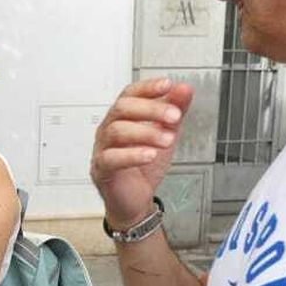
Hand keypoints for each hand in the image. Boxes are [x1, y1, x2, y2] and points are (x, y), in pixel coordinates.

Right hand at [90, 78, 194, 229]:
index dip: (147, 88)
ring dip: (146, 132)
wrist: (137, 200)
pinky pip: (111, 158)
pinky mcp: (101, 170)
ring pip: (116, 131)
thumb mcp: (166, 134)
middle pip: (122, 108)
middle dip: (151, 110)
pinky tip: (150, 155)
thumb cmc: (145, 167)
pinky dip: (132, 155)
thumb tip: (184, 89)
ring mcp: (102, 149)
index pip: (129, 94)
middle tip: (175, 116)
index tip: (167, 85)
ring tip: (168, 140)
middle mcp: (109, 129)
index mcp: (122, 118)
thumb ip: (174, 111)